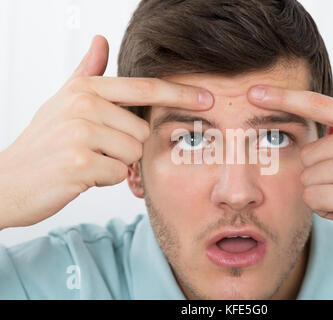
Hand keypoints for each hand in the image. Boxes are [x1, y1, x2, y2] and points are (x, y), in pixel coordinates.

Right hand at [0, 35, 212, 229]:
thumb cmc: (43, 142)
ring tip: (86, 161)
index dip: (180, 93)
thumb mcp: (62, 102)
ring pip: (133, 154)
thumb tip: (101, 40)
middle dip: (124, 147)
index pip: (144, 88)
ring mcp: (81, 133)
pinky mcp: (80, 162)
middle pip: (142, 131)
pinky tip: (81, 175)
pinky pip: (118, 174)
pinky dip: (103, 180)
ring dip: (114, 164)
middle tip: (94, 150)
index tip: (207, 97)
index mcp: (84, 89)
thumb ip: (87, 73)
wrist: (9, 180)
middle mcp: (83, 105)